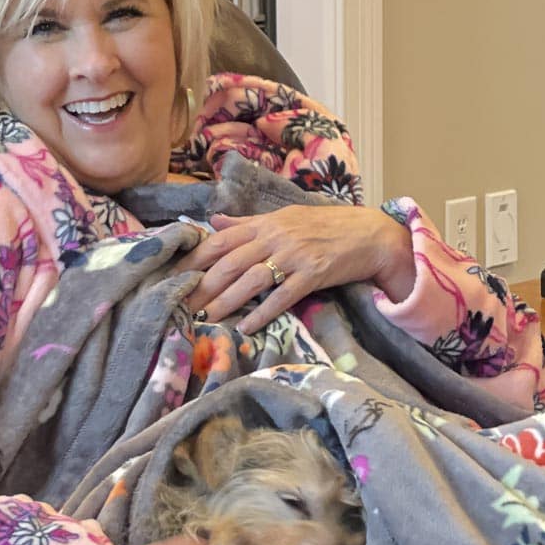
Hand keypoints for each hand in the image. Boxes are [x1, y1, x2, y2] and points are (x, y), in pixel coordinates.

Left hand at [176, 205, 414, 333]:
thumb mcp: (284, 218)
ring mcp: (295, 256)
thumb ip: (247, 223)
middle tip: (184, 306)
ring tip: (208, 318)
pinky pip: (283, 296)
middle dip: (204, 285)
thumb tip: (213, 222)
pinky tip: (246, 327)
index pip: (221, 239)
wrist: (370, 234)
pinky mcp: (313, 275)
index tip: (175, 275)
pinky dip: (263, 313)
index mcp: (266, 223)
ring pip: (252, 280)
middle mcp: (277, 237)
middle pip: (230, 262)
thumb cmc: (326, 227)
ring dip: (227, 301)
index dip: (195, 258)